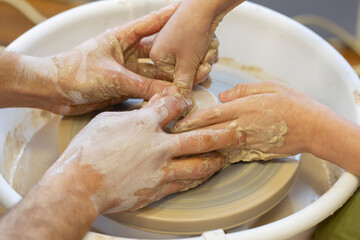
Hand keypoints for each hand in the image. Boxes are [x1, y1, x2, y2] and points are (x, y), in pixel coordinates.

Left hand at [40, 2, 180, 114]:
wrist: (53, 91)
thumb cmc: (73, 72)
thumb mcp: (112, 77)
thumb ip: (140, 85)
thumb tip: (168, 92)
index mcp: (121, 38)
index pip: (151, 25)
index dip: (170, 18)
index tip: (187, 12)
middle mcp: (126, 54)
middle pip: (157, 53)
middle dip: (176, 57)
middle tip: (196, 58)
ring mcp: (126, 71)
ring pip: (153, 74)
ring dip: (169, 79)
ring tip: (189, 81)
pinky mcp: (123, 88)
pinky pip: (145, 90)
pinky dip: (157, 94)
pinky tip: (170, 96)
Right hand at [43, 94, 243, 212]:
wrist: (80, 185)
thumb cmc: (88, 151)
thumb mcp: (108, 121)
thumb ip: (135, 112)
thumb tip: (152, 104)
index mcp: (145, 124)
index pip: (173, 107)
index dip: (184, 102)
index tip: (189, 103)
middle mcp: (159, 146)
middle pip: (199, 138)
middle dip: (222, 134)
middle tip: (238, 132)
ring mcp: (161, 169)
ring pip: (198, 165)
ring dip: (215, 160)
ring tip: (225, 157)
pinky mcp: (157, 189)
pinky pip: (184, 183)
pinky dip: (196, 178)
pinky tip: (204, 176)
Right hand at [150, 0, 244, 94]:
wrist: (207, 5)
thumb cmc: (193, 28)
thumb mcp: (188, 63)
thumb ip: (184, 83)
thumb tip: (181, 97)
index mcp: (157, 56)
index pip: (176, 79)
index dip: (193, 77)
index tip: (202, 72)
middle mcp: (163, 49)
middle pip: (186, 72)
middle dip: (201, 67)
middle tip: (206, 60)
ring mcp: (175, 42)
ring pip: (195, 63)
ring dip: (206, 58)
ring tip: (208, 46)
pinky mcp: (187, 37)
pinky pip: (199, 53)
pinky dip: (208, 50)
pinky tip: (210, 42)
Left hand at [173, 81, 330, 155]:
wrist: (313, 127)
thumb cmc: (293, 103)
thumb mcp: (268, 86)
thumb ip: (242, 90)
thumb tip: (222, 96)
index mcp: (244, 107)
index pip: (212, 115)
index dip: (192, 120)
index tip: (177, 123)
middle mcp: (243, 126)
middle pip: (210, 132)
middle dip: (190, 135)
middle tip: (173, 138)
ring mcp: (247, 141)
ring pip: (217, 145)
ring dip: (200, 147)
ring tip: (184, 148)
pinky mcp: (254, 150)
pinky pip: (231, 153)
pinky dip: (216, 154)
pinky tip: (206, 156)